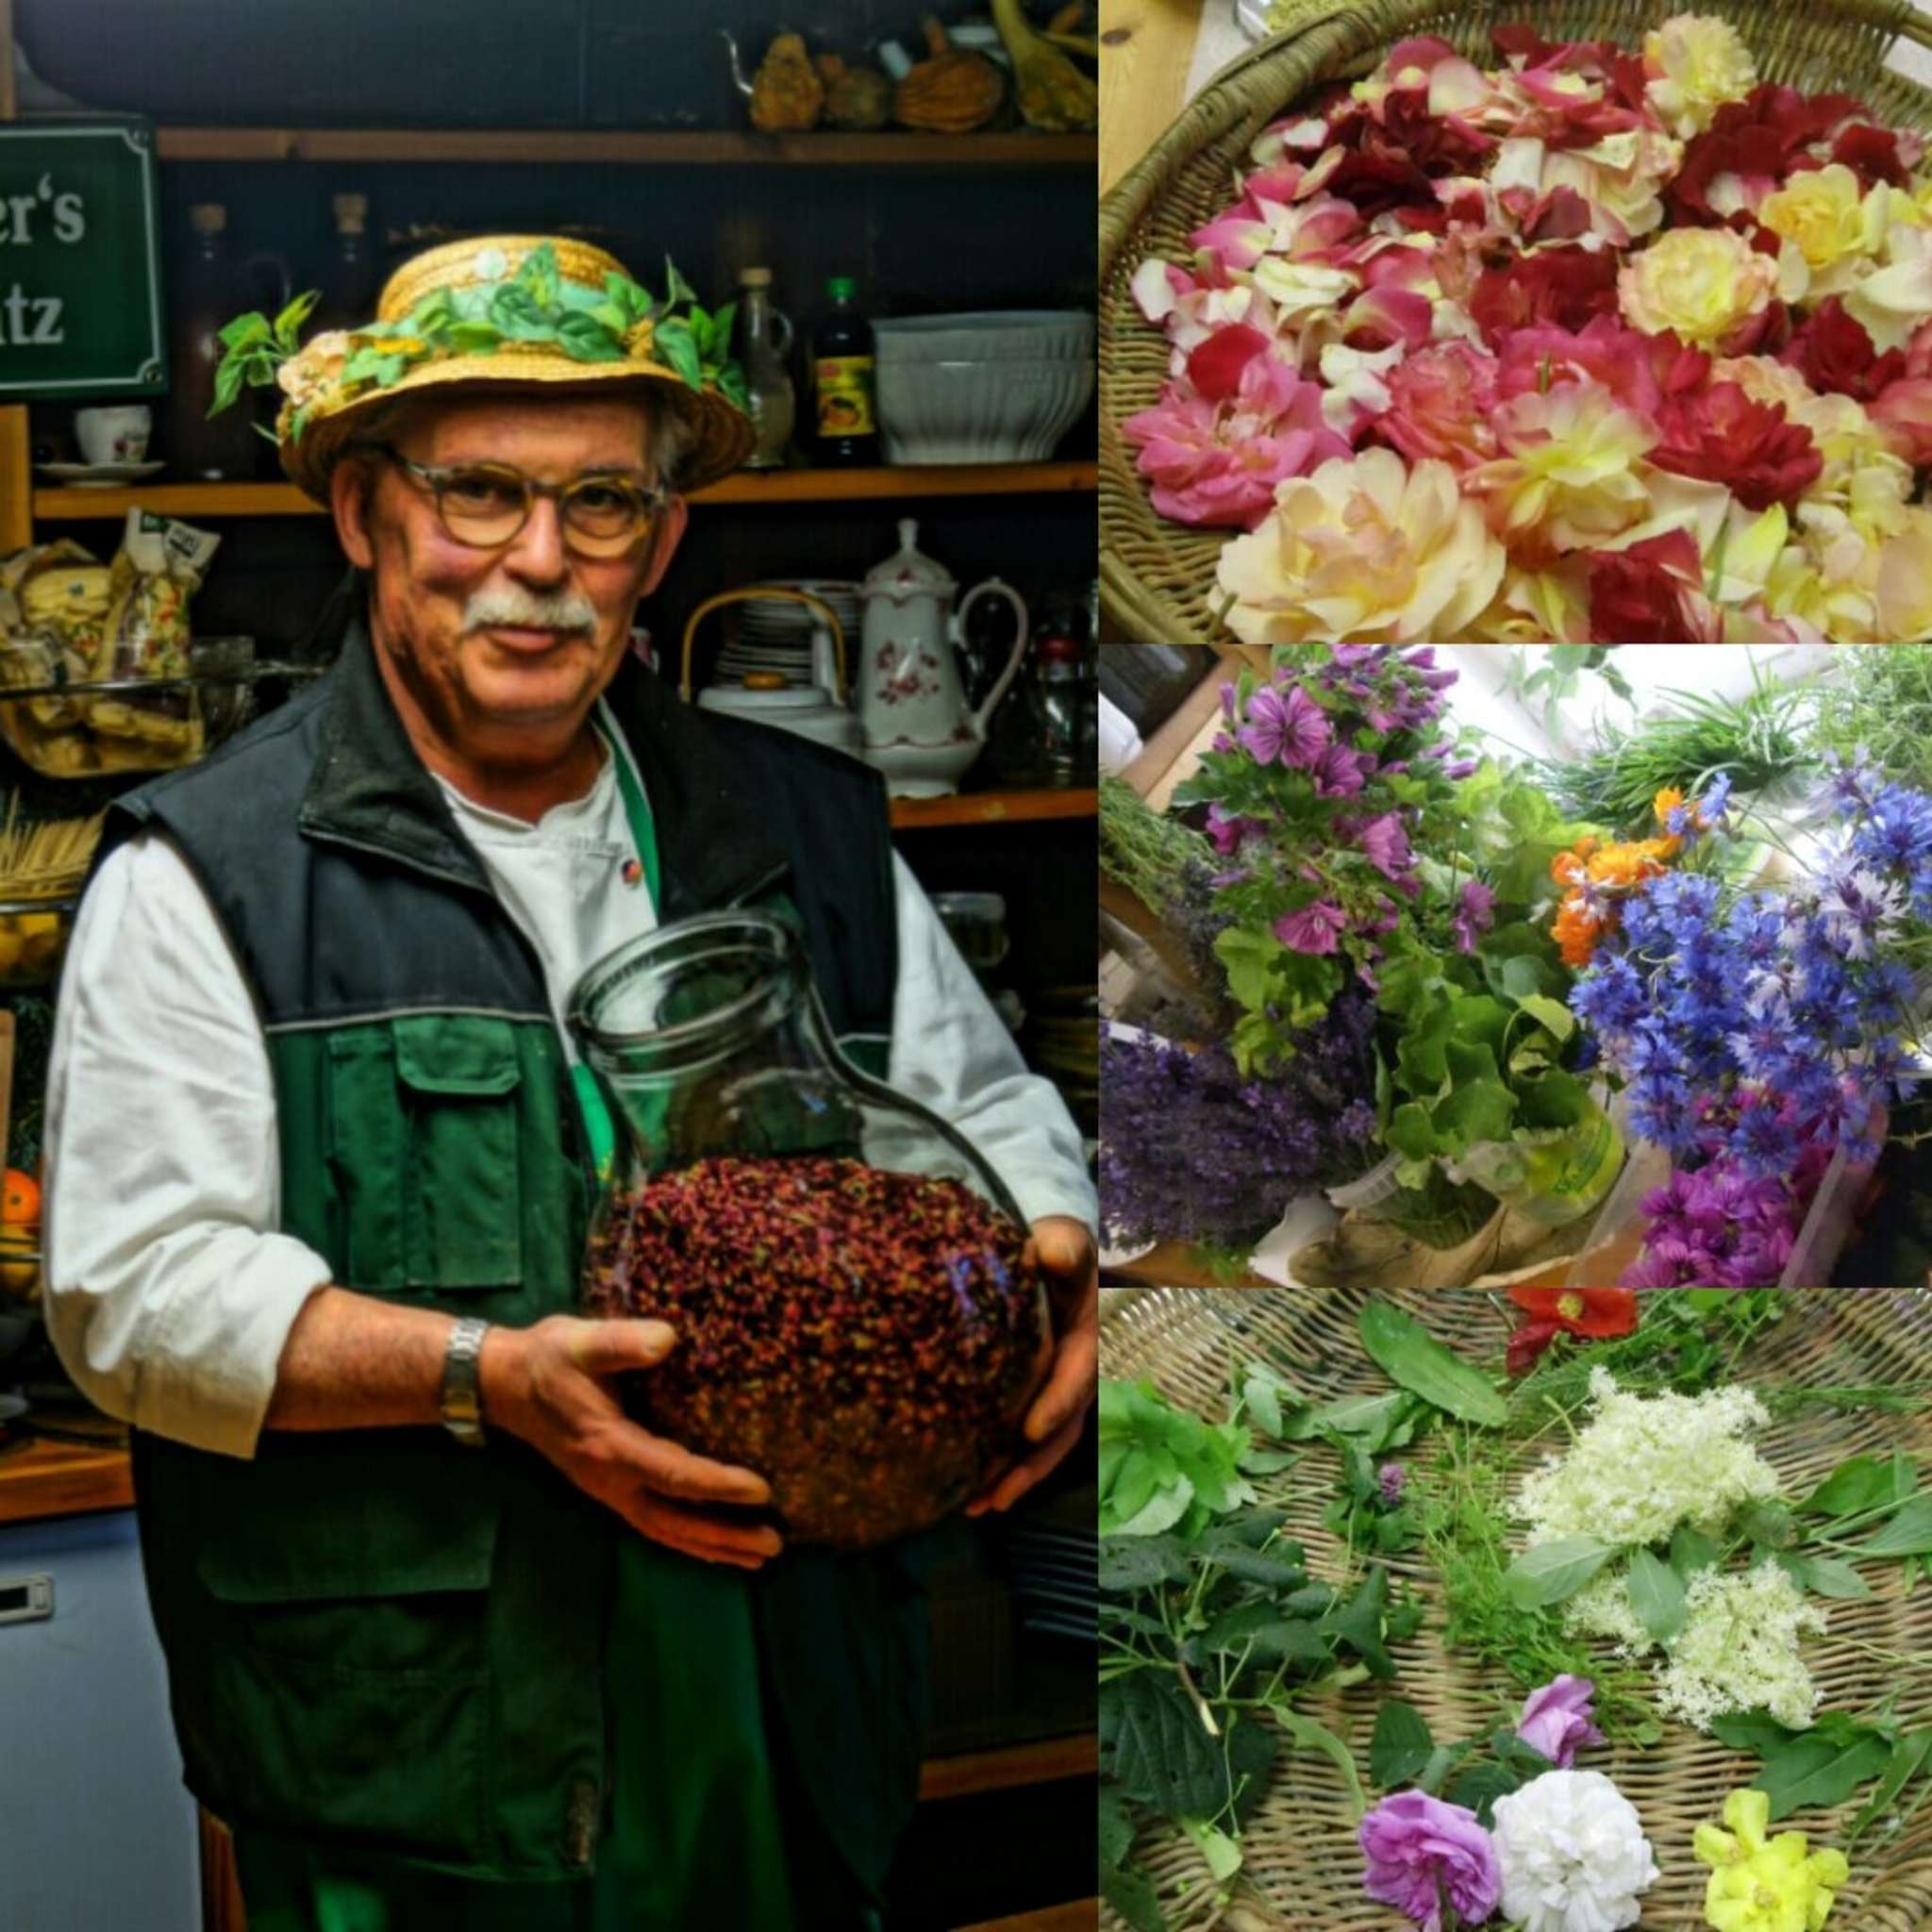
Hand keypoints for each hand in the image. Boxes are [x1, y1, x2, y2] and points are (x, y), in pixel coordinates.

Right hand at [481, 1316, 782, 1570]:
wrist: (502, 1383)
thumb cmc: (548, 1358)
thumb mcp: (580, 1341)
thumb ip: (622, 1341)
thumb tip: (667, 1339)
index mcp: (610, 1445)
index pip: (673, 1473)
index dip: (717, 1485)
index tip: (761, 1490)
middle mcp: (610, 1479)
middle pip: (674, 1520)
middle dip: (724, 1535)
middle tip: (773, 1543)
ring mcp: (608, 1489)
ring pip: (665, 1529)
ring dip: (712, 1546)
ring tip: (759, 1555)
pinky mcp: (609, 1487)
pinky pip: (655, 1523)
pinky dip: (688, 1539)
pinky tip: (717, 1545)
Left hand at [967, 1216, 1097, 1517]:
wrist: (1043, 1257)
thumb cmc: (1051, 1250)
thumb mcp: (1063, 1242)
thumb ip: (1063, 1247)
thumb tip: (1054, 1254)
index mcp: (1087, 1339)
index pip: (1076, 1375)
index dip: (1057, 1404)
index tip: (1028, 1430)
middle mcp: (1077, 1376)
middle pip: (1061, 1429)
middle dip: (1032, 1465)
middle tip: (997, 1494)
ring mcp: (1056, 1395)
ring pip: (1042, 1446)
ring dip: (1014, 1479)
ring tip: (977, 1508)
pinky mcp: (1033, 1403)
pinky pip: (1023, 1444)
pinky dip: (1003, 1470)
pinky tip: (970, 1496)